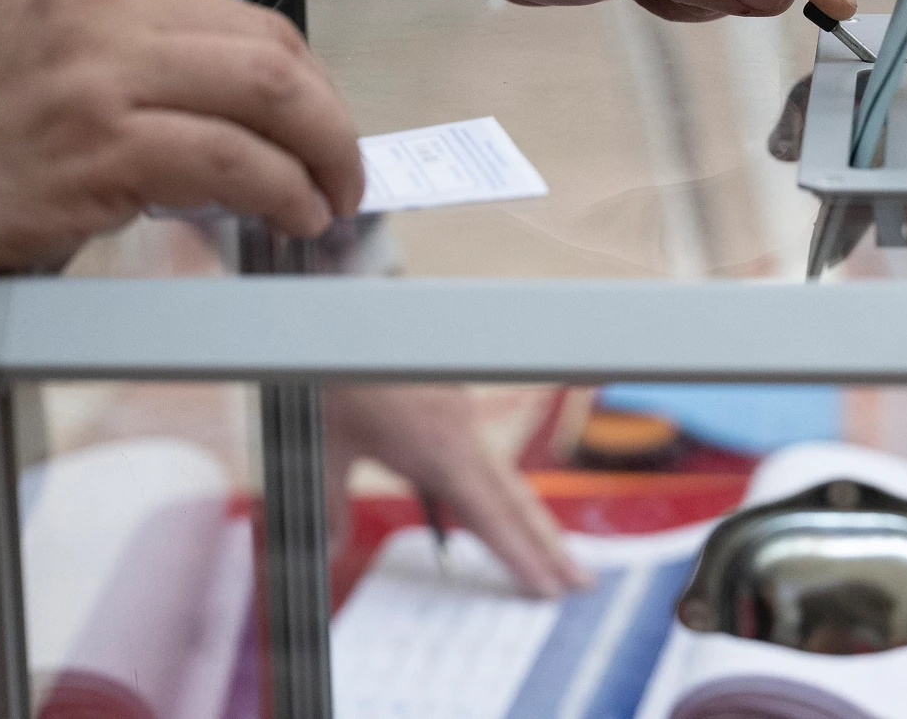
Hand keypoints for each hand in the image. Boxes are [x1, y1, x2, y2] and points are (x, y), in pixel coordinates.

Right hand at [0, 0, 362, 321]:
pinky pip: (235, 163)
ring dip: (322, 158)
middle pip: (269, 50)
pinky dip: (284, 192)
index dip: (305, 80)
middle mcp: (94, 4)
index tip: (322, 124)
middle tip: (342, 169)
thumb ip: (141, 51)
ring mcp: (97, 72)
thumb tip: (255, 99)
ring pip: (269, 97)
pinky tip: (292, 214)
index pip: (241, 16)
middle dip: (330, 119)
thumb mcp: (47, 53)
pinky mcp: (101, 144)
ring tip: (327, 199)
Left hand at [324, 385, 591, 597]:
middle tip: (581, 582)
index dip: (522, 557)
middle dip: (549, 546)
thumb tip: (331, 548)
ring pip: (508, 482)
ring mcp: (464, 420)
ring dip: (533, 522)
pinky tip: (506, 510)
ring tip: (557, 556)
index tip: (549, 589)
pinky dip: (507, 495)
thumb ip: (331, 503)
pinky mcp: (455, 407)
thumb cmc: (339, 374)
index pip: (491, 518)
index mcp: (440, 451)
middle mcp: (463, 437)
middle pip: (517, 502)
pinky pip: (490, 462)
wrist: (347, 317)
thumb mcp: (325, 444)